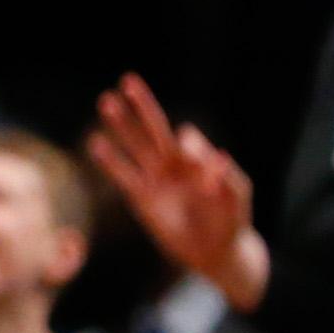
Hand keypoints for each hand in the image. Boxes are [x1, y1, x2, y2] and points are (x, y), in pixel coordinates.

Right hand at [90, 76, 267, 308]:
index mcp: (199, 160)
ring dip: (121, 125)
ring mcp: (155, 179)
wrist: (212, 251)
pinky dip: (109, 160)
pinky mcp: (140, 198)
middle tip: (127, 81)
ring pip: (134, 146)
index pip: (186, 141)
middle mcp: (175, 164)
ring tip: (106, 102)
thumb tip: (216, 157)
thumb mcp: (237, 199)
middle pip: (154, 129)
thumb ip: (228, 180)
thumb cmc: (231, 221)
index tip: (200, 174)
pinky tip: (95, 143)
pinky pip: (121, 175)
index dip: (189, 148)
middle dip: (141, 106)